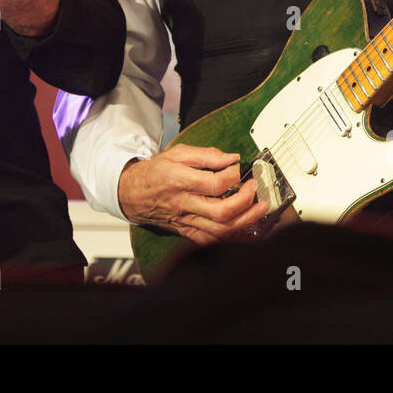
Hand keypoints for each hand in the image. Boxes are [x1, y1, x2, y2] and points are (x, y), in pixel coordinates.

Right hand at [118, 145, 268, 244]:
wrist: (132, 193)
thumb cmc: (155, 172)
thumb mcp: (178, 153)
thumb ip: (207, 154)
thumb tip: (232, 158)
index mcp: (180, 181)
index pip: (215, 184)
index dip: (233, 175)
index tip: (238, 168)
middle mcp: (184, 205)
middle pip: (221, 212)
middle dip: (245, 202)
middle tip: (254, 189)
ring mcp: (186, 222)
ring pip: (220, 230)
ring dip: (245, 221)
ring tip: (259, 209)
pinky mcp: (187, 232)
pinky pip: (212, 240)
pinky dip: (232, 234)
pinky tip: (244, 225)